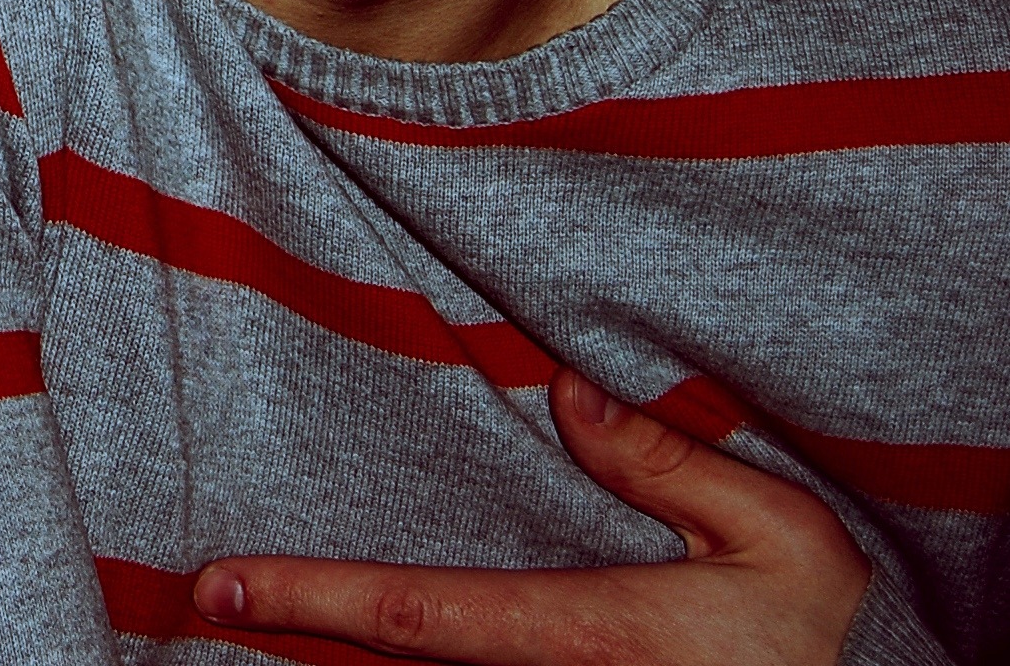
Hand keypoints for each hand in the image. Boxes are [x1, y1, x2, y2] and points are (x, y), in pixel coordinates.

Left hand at [193, 369, 869, 662]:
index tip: (228, 584)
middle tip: (203, 603)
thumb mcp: (770, 529)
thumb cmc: (830, 631)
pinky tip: (364, 642)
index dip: (320, 598)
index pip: (424, 615)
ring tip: (262, 616)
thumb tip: (565, 393)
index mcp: (589, 634)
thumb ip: (668, 460)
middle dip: (297, 633)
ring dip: (341, 654)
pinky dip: (407, 663)